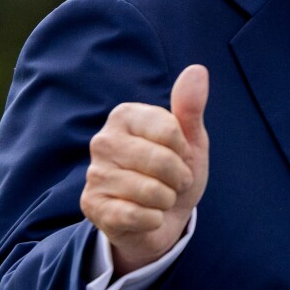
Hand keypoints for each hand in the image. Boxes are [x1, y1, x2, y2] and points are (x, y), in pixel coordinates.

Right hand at [80, 65, 209, 275]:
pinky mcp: (91, 206)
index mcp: (125, 115)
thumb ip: (191, 107)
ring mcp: (94, 174)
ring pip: (152, 191)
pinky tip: (145, 216)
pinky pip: (138, 215)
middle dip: (179, 178)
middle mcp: (102, 140)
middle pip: (162, 161)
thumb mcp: (190, 140)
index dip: (184, 151)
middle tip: (173, 182)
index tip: (180, 156)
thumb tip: (197, 70)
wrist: (162, 218)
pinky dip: (153, 220)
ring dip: (166, 200)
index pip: (171, 130)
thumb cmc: (175, 173)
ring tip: (159, 198)